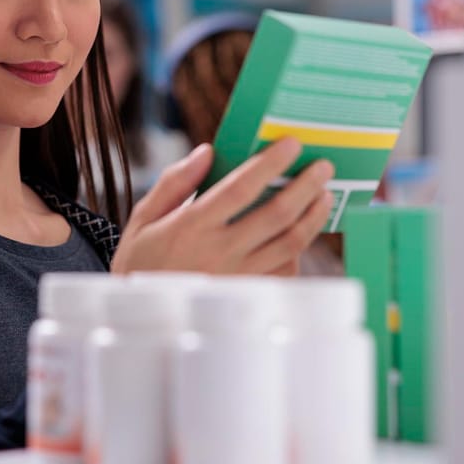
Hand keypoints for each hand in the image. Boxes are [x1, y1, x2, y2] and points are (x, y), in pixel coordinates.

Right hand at [110, 138, 334, 276]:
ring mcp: (239, 278)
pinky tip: (303, 231)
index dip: (270, 164)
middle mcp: (220, 253)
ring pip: (290, 243)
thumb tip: (207, 152)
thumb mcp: (143, 220)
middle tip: (323, 166)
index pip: (241, 188)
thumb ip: (174, 183)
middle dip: (306, 185)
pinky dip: (300, 248)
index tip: (291, 144)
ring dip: (313, 216)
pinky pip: (286, 271)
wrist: (140, 319)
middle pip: (277, 214)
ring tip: (323, 194)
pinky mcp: (250, 297)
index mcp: (191, 227)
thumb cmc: (142, 263)